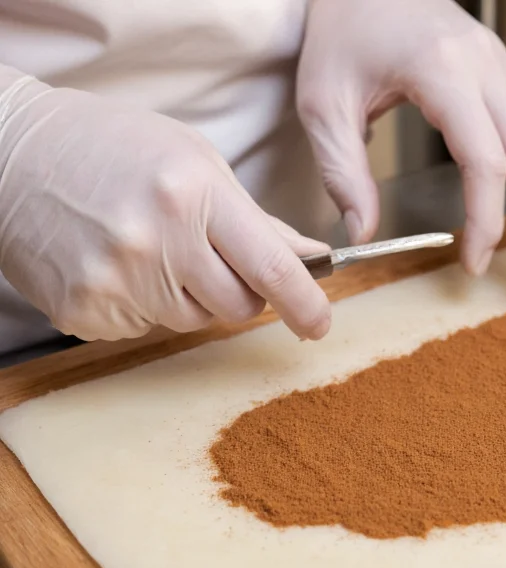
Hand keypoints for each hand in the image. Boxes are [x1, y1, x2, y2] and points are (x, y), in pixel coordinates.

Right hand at [0, 71, 331, 341]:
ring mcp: (115, 281)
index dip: (305, 303)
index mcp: (193, 194)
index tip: (319, 323)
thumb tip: (309, 258)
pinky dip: (143, 304)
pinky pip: (143, 327)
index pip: (271, 268)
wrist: (11, 152)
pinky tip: (116, 261)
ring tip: (152, 247)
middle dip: (241, 292)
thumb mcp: (196, 161)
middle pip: (237, 307)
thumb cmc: (111, 146)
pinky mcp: (83, 310)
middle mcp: (156, 241)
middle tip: (210, 255)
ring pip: (193, 320)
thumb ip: (256, 219)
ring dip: (189, 296)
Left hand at [296, 0, 505, 293]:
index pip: (485, 160)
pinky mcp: (504, 73)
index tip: (473, 263)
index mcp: (442, 72)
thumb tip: (363, 235)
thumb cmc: (341, 33)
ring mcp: (501, 68)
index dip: (486, 220)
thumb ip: (343, 172)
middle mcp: (486, 67)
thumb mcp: (323, 103)